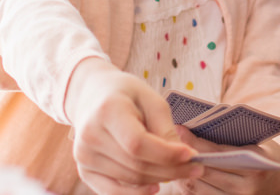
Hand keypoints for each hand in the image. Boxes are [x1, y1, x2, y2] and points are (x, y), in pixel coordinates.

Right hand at [67, 61, 202, 194]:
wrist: (91, 96)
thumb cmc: (125, 95)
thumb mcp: (150, 98)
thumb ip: (164, 128)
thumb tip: (183, 158)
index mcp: (107, 111)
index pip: (137, 143)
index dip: (166, 154)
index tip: (191, 155)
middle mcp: (90, 135)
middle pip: (136, 165)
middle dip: (171, 170)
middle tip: (196, 167)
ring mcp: (84, 156)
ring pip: (131, 180)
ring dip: (160, 179)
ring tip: (180, 171)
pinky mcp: (84, 170)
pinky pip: (113, 192)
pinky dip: (137, 194)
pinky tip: (156, 187)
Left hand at [156, 128, 279, 194]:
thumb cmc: (268, 155)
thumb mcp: (258, 142)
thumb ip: (234, 136)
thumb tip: (201, 123)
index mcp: (255, 167)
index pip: (219, 153)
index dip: (196, 141)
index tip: (180, 128)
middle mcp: (246, 189)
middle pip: (206, 171)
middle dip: (186, 155)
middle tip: (169, 139)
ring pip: (200, 188)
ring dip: (184, 172)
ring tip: (173, 155)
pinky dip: (191, 185)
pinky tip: (182, 173)